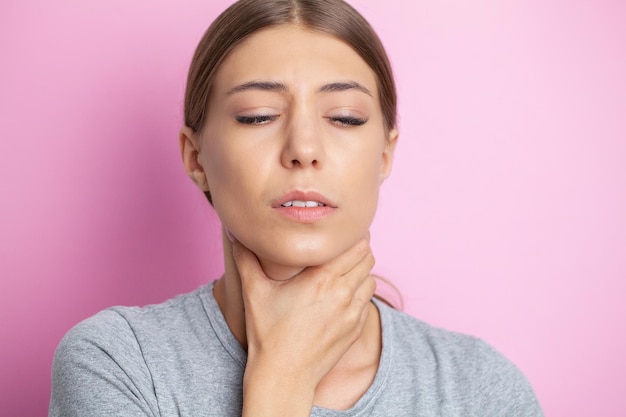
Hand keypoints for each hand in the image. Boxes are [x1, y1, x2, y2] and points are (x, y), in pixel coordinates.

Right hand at [232, 236, 375, 415]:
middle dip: (355, 250)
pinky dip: (358, 294)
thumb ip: (246, 258)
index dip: (349, 236)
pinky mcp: (356, 328)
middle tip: (338, 251)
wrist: (283, 376)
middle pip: (367, 257)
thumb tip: (236, 234)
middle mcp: (343, 293)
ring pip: (370, 278)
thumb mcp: (254, 292)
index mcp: (322, 278)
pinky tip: (339, 296)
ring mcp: (353, 313)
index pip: (356, 244)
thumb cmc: (267, 333)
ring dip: (359, 272)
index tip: (335, 237)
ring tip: (340, 272)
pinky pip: (367, 301)